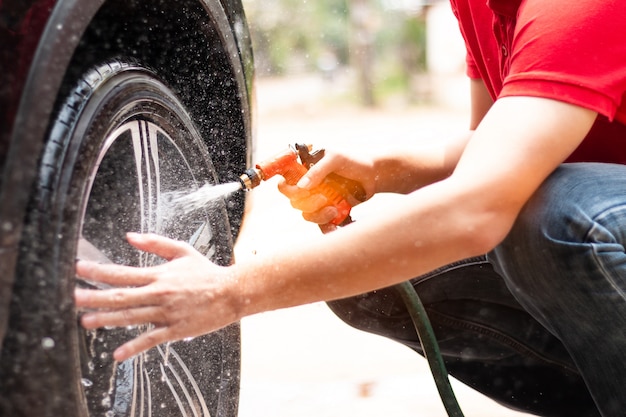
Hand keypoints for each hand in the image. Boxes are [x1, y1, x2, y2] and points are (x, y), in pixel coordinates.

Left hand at [74, 232, 240, 361]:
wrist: (232, 292)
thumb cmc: (207, 272)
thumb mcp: (182, 251)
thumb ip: (155, 243)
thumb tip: (129, 236)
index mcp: (159, 275)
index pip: (123, 272)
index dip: (99, 271)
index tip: (80, 268)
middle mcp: (159, 294)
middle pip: (121, 296)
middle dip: (95, 296)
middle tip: (73, 296)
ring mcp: (166, 313)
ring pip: (131, 318)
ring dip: (107, 320)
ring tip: (86, 322)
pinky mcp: (175, 330)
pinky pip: (150, 340)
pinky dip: (133, 347)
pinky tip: (117, 354)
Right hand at [278, 149, 374, 223]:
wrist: (374, 176)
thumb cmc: (354, 161)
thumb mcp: (336, 159)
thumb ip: (317, 171)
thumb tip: (301, 187)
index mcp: (306, 169)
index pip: (286, 179)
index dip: (285, 186)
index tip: (293, 188)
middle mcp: (309, 185)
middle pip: (294, 201)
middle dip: (307, 203)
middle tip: (322, 198)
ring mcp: (318, 199)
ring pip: (307, 214)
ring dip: (318, 215)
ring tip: (334, 210)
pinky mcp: (329, 210)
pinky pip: (321, 223)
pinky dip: (325, 227)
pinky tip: (333, 227)